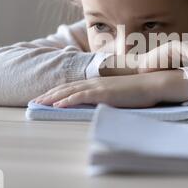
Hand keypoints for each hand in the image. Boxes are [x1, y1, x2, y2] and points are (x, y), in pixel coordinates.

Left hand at [32, 70, 187, 107]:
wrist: (153, 83)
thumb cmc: (140, 90)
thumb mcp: (120, 93)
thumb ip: (109, 95)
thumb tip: (102, 102)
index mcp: (99, 82)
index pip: (74, 86)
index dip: (59, 91)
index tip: (47, 97)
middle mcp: (95, 82)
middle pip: (67, 87)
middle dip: (49, 94)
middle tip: (35, 100)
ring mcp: (98, 87)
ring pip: (69, 91)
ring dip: (52, 97)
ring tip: (38, 102)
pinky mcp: (103, 93)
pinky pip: (81, 96)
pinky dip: (66, 100)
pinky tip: (56, 104)